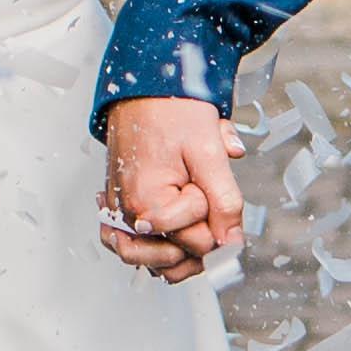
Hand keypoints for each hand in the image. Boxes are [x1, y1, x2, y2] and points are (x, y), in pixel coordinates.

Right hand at [101, 93, 244, 276]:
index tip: (205, 185)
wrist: (145, 88)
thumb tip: (232, 244)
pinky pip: (134, 247)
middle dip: (199, 233)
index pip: (198, 243)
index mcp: (147, 203)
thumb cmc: (172, 111)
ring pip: (153, 262)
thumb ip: (224, 202)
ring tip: (193, 217)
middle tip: (200, 196)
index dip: (213, 217)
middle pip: (175, 260)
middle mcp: (127, 215)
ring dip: (180, 250)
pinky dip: (155, 248)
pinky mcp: (118, 210)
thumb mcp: (209, 153)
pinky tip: (170, 235)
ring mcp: (119, 214)